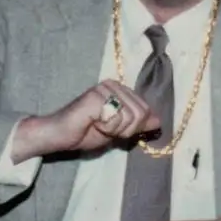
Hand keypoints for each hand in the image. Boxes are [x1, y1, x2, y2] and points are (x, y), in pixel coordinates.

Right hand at [12, 80, 159, 161]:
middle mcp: (113, 85)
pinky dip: (106, 128)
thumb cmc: (85, 132)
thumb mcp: (118, 130)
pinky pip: (116, 118)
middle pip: (141, 113)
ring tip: (97, 125)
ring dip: (115, 129)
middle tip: (104, 128)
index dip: (132, 128)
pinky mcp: (96, 96)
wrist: (61, 136)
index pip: (145, 111)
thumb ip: (137, 124)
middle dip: (125, 129)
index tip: (112, 128)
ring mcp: (104, 88)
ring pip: (130, 116)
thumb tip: (159, 121)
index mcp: (120, 90)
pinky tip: (92, 123)